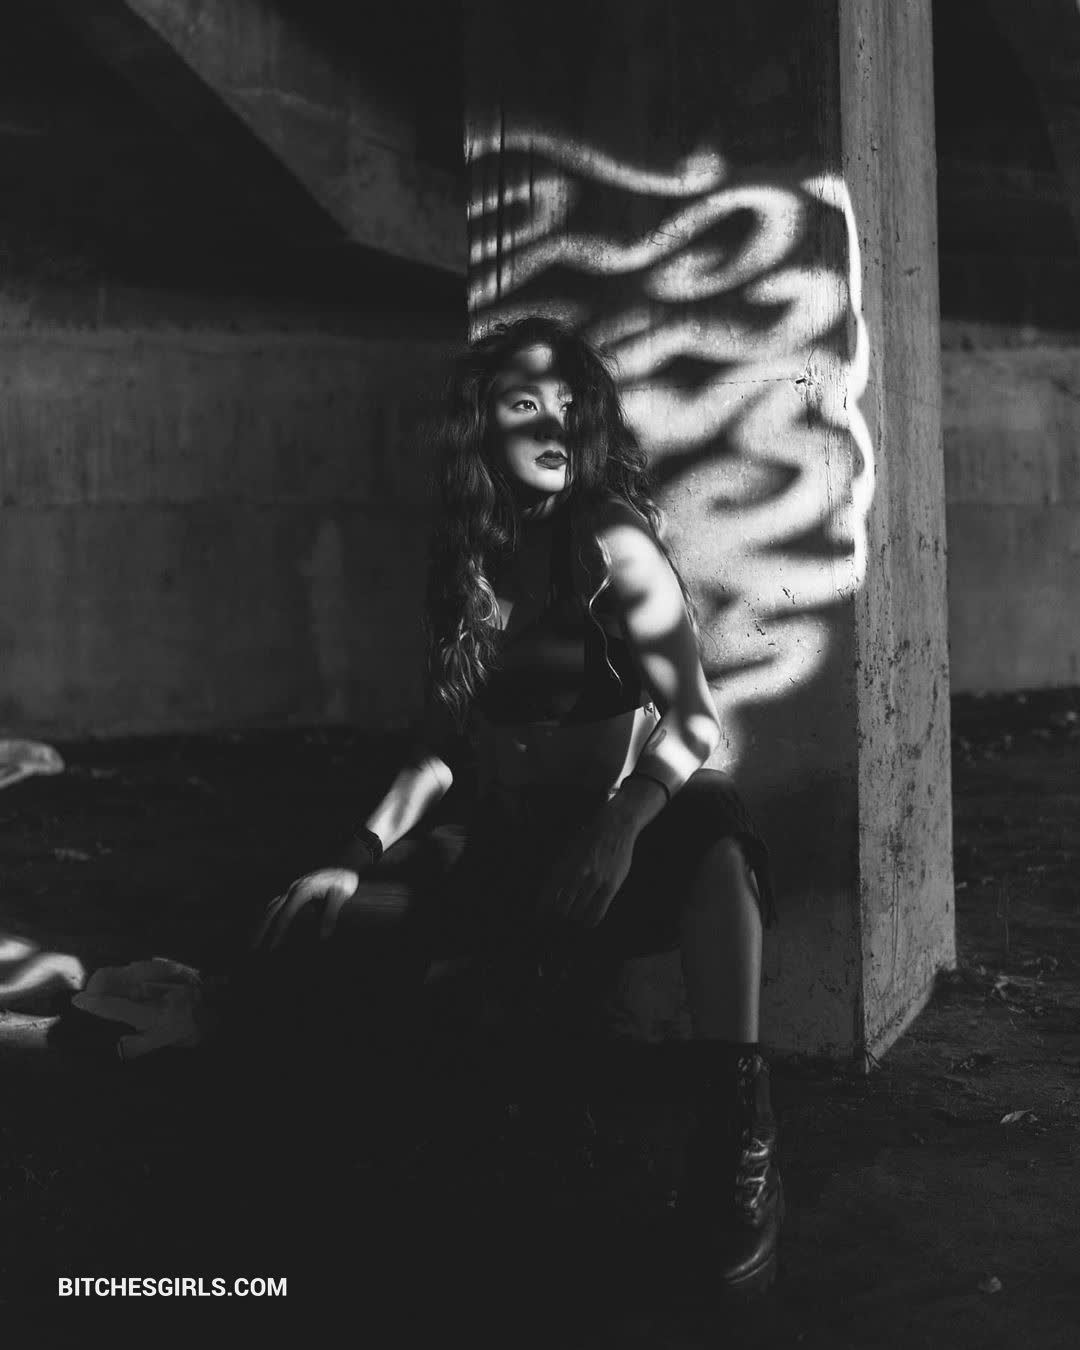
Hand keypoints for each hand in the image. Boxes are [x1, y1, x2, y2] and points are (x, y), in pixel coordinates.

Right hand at [250, 866, 365, 951]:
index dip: (277, 931)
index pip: (285, 914)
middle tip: (251, 948)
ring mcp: (292, 888)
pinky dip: (270, 917)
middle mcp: (293, 888)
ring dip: (262, 923)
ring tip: (254, 942)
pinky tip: (267, 928)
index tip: (271, 947)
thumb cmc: (343, 879)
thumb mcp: (340, 895)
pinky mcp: (295, 890)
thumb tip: (323, 937)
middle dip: (260, 929)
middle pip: (271, 910)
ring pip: (271, 907)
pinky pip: (277, 905)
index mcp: (302, 890)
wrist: (345, 862)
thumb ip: (330, 914)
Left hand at [534, 800, 638, 928]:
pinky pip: (598, 911)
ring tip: (574, 918)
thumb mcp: (569, 852)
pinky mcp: (610, 885)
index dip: (543, 908)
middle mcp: (577, 873)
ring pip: (579, 911)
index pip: (548, 893)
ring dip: (574, 917)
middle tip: (560, 917)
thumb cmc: (589, 840)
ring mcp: (594, 880)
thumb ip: (561, 873)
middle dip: (559, 914)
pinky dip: (590, 920)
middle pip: (562, 906)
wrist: (614, 827)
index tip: (541, 917)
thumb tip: (552, 897)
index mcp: (563, 864)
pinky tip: (588, 923)